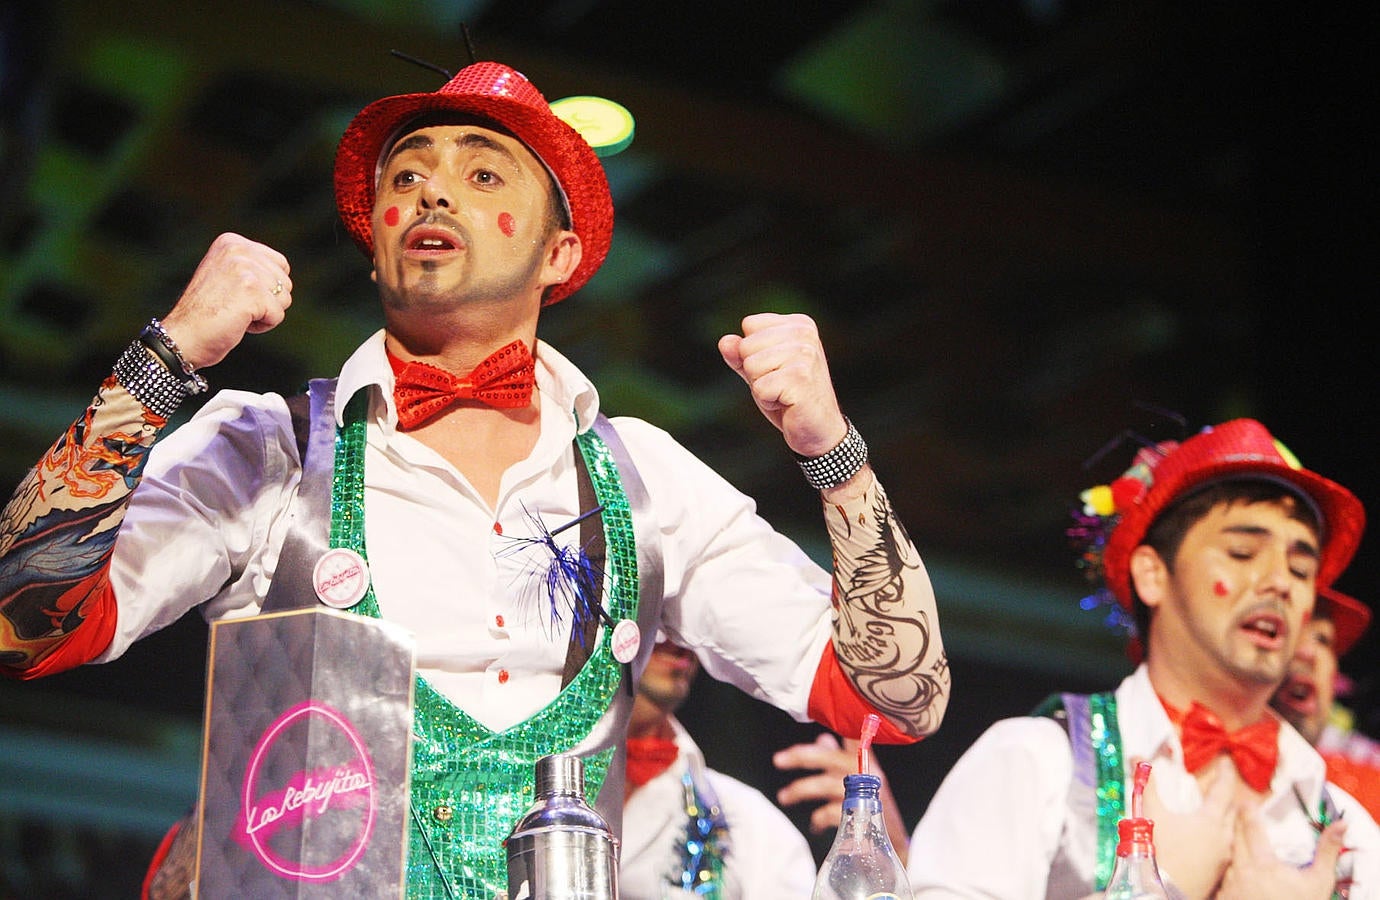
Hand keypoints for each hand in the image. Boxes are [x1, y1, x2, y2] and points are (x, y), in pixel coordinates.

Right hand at [159, 233, 292, 369]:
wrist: (183, 336)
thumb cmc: (205, 313)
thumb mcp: (226, 275)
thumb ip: (250, 266)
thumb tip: (283, 270)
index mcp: (232, 242)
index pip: (281, 264)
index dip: (267, 288)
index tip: (237, 294)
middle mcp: (238, 250)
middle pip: (285, 282)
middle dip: (267, 301)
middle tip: (234, 307)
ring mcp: (244, 269)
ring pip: (284, 299)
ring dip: (264, 314)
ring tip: (235, 314)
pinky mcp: (251, 291)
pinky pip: (277, 315)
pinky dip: (262, 326)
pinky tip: (238, 323)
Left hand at [718, 313, 846, 458]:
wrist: (820, 429)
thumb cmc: (790, 397)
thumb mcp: (761, 370)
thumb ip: (740, 354)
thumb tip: (725, 342)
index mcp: (799, 324)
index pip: (750, 324)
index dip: (753, 352)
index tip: (776, 368)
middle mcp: (805, 334)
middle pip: (747, 345)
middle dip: (755, 372)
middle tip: (780, 385)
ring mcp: (804, 355)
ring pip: (751, 366)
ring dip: (762, 387)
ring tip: (784, 393)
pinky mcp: (800, 378)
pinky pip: (760, 388)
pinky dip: (768, 402)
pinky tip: (788, 403)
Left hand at [773, 732, 910, 863]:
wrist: (894, 841)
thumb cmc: (873, 806)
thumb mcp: (861, 779)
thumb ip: (840, 758)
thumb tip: (822, 738)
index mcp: (865, 761)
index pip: (852, 735)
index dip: (840, 724)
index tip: (818, 717)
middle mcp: (865, 773)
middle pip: (829, 757)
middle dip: (801, 756)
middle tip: (778, 760)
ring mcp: (863, 794)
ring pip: (825, 784)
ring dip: (800, 790)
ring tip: (784, 796)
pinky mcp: (860, 816)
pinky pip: (829, 813)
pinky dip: (818, 818)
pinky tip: (815, 824)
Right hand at [1137, 756, 1237, 898]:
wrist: (1163, 890)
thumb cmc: (1158, 850)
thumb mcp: (1151, 813)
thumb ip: (1147, 785)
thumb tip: (1137, 758)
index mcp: (1210, 820)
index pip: (1222, 790)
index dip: (1225, 774)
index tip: (1228, 763)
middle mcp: (1223, 838)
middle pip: (1231, 811)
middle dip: (1226, 797)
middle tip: (1221, 787)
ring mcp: (1223, 857)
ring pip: (1230, 832)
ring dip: (1224, 819)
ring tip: (1215, 813)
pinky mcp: (1219, 872)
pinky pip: (1225, 848)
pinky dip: (1219, 838)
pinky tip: (1208, 840)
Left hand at [1216, 811, 1346, 899]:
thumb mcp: (1319, 882)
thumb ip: (1326, 851)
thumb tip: (1340, 826)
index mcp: (1263, 864)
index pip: (1251, 827)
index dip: (1248, 811)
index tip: (1247, 801)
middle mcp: (1242, 872)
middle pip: (1233, 838)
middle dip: (1235, 824)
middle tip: (1237, 813)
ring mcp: (1230, 885)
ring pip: (1225, 857)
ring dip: (1229, 846)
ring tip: (1231, 837)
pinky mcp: (1223, 897)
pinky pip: (1221, 876)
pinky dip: (1224, 868)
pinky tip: (1228, 866)